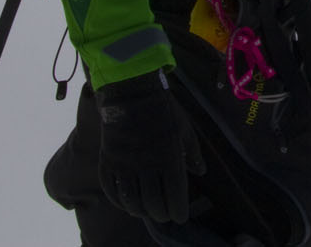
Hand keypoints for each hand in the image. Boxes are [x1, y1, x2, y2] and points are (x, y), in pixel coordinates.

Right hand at [95, 70, 204, 222]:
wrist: (132, 93)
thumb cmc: (164, 111)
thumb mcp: (185, 129)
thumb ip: (192, 153)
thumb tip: (201, 172)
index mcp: (169, 157)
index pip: (174, 195)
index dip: (178, 211)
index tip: (180, 217)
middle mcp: (147, 165)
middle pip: (153, 203)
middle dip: (161, 214)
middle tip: (164, 215)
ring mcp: (125, 165)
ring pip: (132, 201)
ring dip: (141, 211)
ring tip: (147, 211)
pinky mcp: (108, 162)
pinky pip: (112, 191)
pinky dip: (121, 202)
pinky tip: (128, 204)